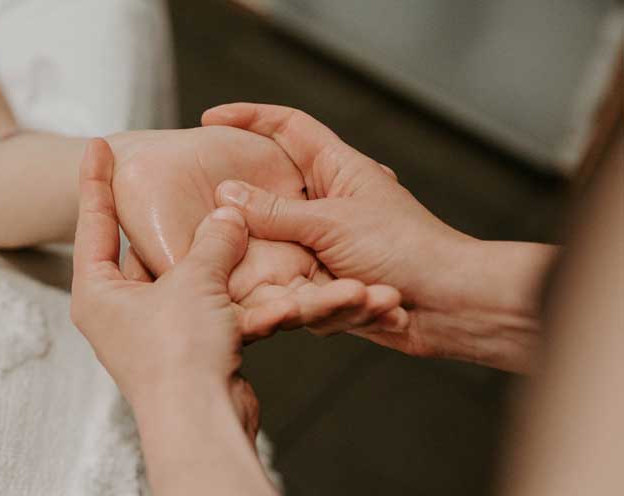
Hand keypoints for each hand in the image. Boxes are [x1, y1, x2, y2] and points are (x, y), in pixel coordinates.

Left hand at [71, 138, 296, 437]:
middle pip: (145, 249)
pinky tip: (254, 265)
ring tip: (233, 218)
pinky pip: (214, 305)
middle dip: (171, 221)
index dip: (96, 181)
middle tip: (172, 178)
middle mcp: (121, 311)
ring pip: (190, 279)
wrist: (203, 421)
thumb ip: (212, 243)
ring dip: (217, 257)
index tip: (96, 145)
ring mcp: (156, 331)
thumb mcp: (193, 283)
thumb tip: (228, 216)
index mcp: (98, 293)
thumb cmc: (178, 354)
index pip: (93, 224)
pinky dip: (234, 289)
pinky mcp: (191, 347)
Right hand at [205, 103, 551, 371]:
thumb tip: (226, 194)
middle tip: (214, 218)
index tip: (212, 119)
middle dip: (250, 210)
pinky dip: (323, 299)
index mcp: (338, 170)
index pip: (289, 128)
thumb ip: (275, 211)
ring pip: (285, 249)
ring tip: (316, 282)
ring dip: (295, 272)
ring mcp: (331, 245)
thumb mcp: (332, 224)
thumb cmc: (408, 251)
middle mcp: (331, 204)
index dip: (251, 118)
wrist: (452, 307)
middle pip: (275, 191)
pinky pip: (305, 289)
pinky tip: (358, 302)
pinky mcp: (333, 283)